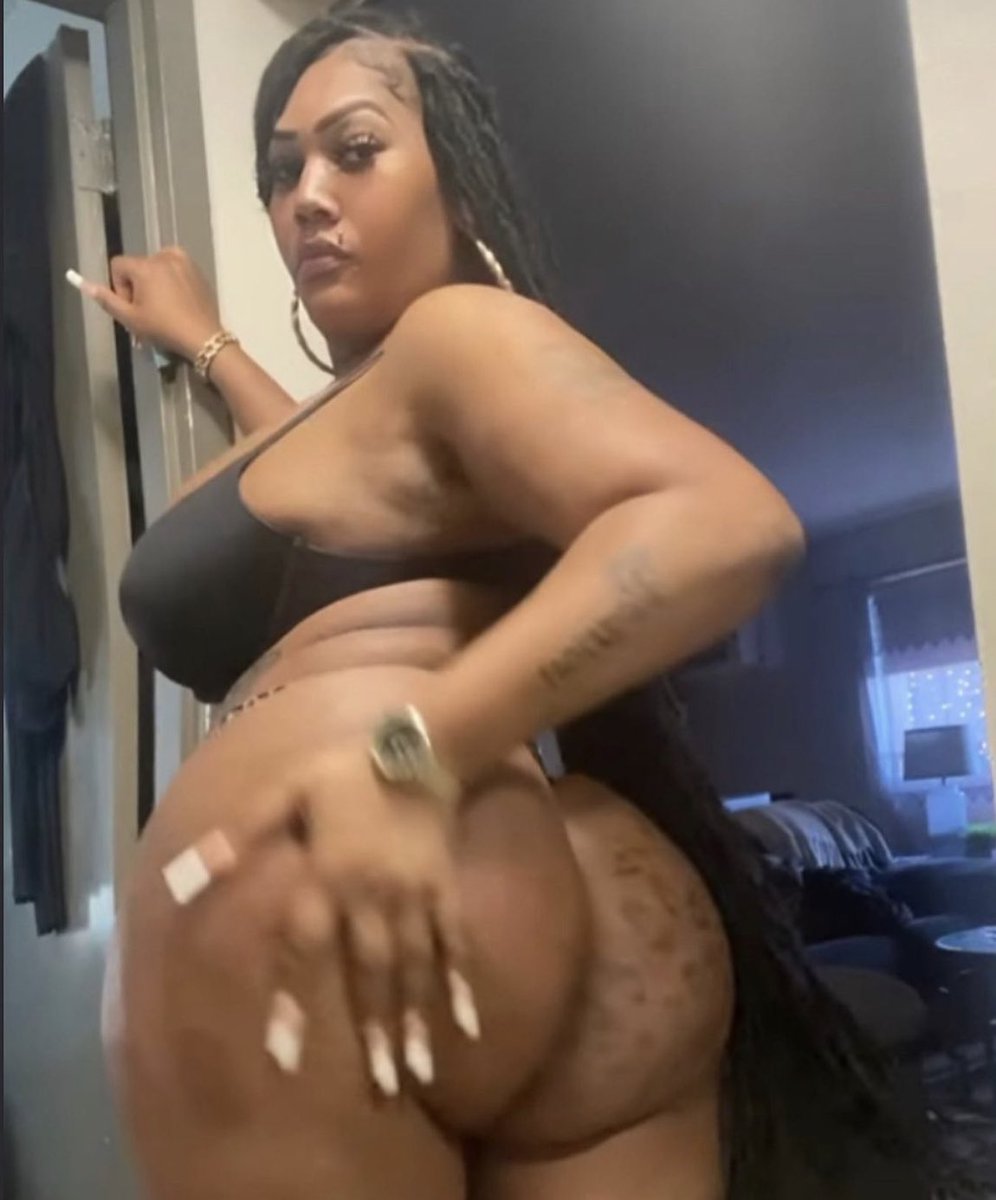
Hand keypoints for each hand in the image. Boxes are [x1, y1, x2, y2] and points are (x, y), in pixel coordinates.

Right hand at [77, 246, 222, 359]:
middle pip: (137, 266)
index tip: (132, 307)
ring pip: (156, 265)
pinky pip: (175, 267)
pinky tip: (177, 299)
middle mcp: (163, 256)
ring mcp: (183, 260)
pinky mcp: (197, 269)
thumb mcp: (130, 318)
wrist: (203, 336)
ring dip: (154, 281)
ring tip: (162, 304)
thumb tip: (84, 283)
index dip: (119, 287)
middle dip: (137, 286)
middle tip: (148, 311)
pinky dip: (171, 278)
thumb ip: (106, 300)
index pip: (117, 265)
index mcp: (144, 265)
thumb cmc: (164, 328)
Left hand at [161, 738, 477, 1095]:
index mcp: (329, 876)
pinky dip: (461, 983)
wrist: (422, 744)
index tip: (285, 1059)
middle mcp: (373, 896)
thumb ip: (241, 833)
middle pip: (370, 974)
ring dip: (414, 1022)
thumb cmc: (345, 769)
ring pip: (414, 969)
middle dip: (374, 1033)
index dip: (292, 1003)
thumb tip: (187, 875)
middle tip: (379, 1090)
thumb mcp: (286, 789)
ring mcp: (415, 896)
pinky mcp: (445, 890)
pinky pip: (455, 943)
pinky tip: (467, 1024)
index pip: (304, 949)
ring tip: (415, 1073)